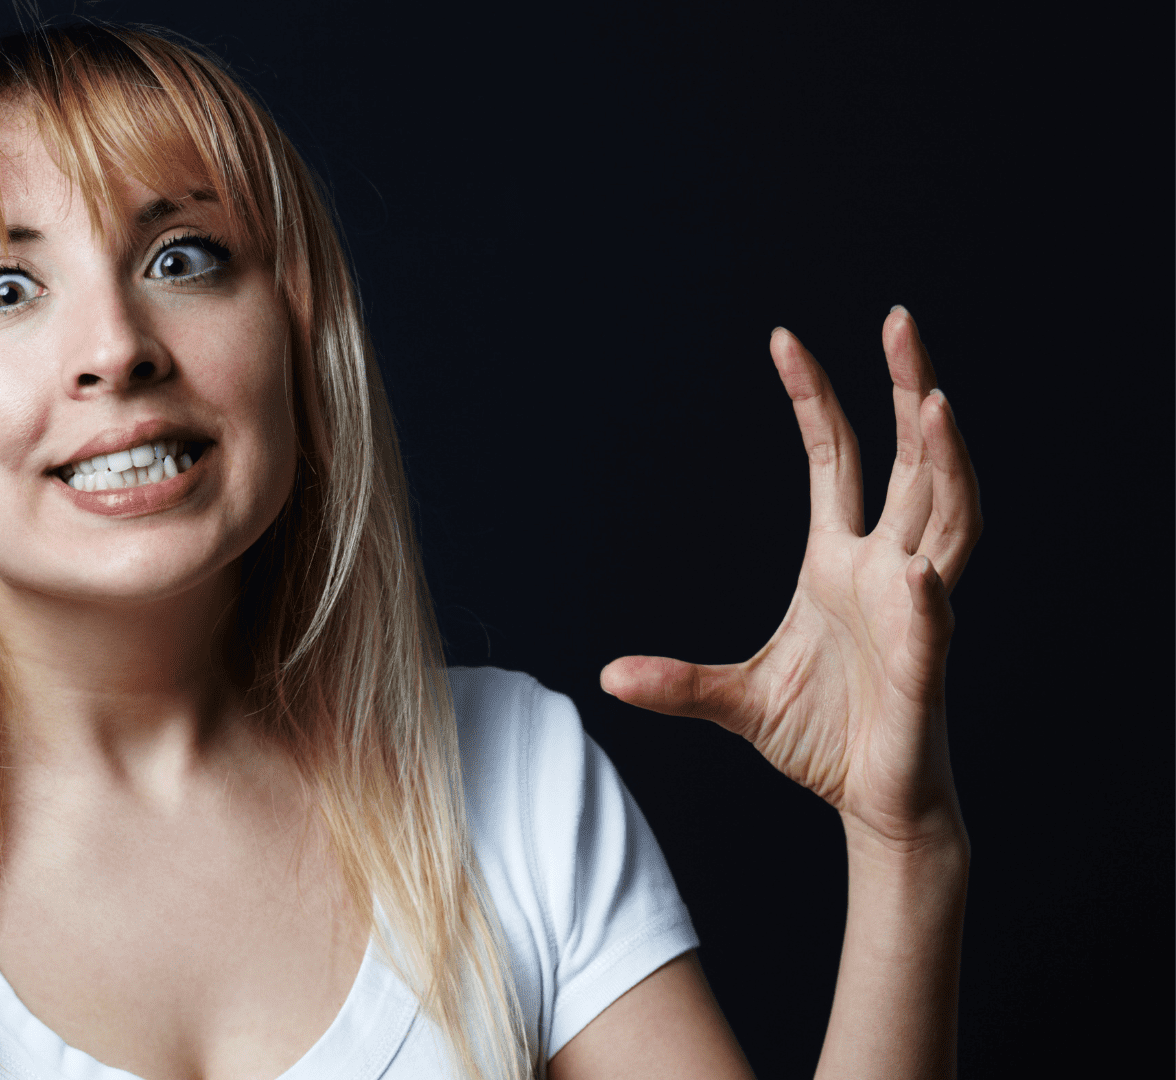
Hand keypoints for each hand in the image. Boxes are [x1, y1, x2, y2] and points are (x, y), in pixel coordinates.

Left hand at [600, 308, 979, 849]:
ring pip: (945, 517)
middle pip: (908, 462)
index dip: (816, 398)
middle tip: (899, 321)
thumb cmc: (821, 739)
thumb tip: (607, 675)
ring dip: (942, 462)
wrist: (873, 804)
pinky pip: (931, 621)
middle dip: (907, 389)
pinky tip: (917, 569)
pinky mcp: (924, 668)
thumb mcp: (734, 701)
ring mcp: (914, 611)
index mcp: (838, 561)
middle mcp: (886, 570)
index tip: (784, 338)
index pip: (834, 458)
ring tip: (932, 402)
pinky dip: (927, 594)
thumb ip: (676, 683)